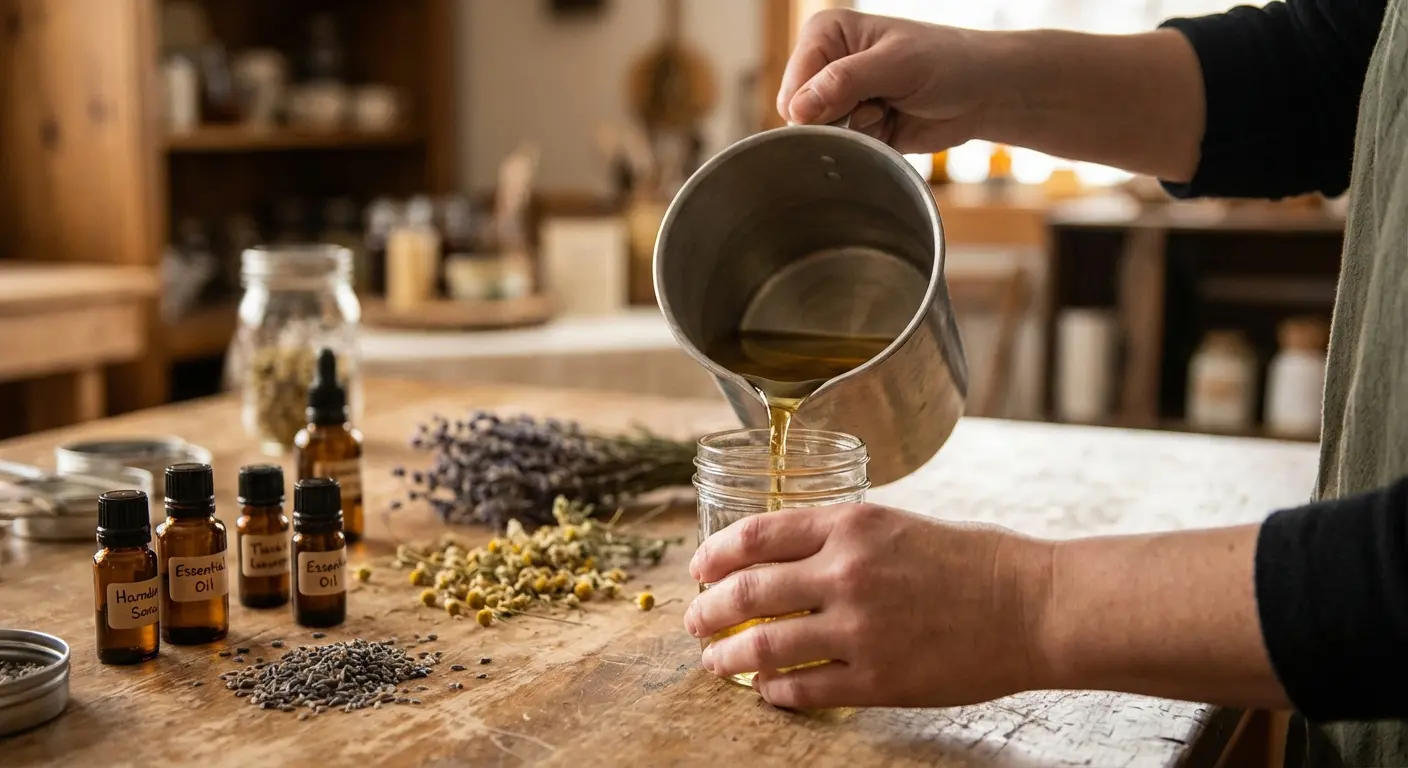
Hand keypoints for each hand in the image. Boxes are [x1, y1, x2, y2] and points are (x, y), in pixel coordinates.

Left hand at [684, 503, 1053, 708]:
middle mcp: (846, 572)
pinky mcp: (878, 678)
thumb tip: (788, 559)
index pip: (757, 535)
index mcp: (851, 525)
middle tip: (694, 620)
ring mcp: (860, 628)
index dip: (716, 553)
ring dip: (729, 657)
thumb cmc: (976, 562)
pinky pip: (805, 688)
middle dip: (709, 609)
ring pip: (765, 646)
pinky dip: (775, 691)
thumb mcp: (900, 525)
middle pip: (747, 591)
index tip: (700, 567)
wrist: (1034, 606)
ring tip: (714, 662)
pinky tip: (768, 691)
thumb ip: (843, 538)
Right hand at [777, 9, 996, 152]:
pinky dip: (869, 144)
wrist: (983, 94)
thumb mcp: (896, 65)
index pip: (794, 84)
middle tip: (879, 103)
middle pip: (802, 114)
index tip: (860, 99)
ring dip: (858, 132)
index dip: (818, 103)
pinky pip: (844, 149)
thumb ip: (844, 82)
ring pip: (823, 135)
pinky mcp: (856, 125)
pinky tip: (893, 124)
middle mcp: (827, 64)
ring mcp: (840, 97)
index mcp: (826, 34)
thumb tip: (797, 109)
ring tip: (888, 110)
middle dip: (840, 119)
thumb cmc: (948, 63)